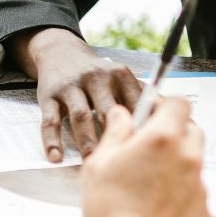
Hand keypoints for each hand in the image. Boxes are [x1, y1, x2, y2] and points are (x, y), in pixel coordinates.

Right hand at [12, 27, 143, 161]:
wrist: (60, 52)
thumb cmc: (97, 75)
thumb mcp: (119, 78)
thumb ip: (138, 99)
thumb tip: (167, 125)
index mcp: (119, 75)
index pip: (135, 103)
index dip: (142, 127)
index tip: (148, 150)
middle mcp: (96, 77)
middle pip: (109, 110)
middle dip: (116, 137)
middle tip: (123, 164)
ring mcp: (71, 85)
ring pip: (80, 117)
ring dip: (87, 142)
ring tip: (91, 164)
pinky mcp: (48, 95)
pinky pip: (50, 121)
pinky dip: (52, 141)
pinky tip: (55, 157)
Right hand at [80, 97, 208, 216]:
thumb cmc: (111, 211)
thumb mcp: (100, 163)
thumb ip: (116, 133)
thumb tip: (121, 116)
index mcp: (163, 138)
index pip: (179, 103)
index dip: (164, 106)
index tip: (151, 115)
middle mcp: (188, 157)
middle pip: (192, 130)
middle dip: (174, 134)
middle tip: (148, 150)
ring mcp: (200, 186)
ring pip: (194, 163)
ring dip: (177, 165)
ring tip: (148, 185)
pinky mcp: (204, 211)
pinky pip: (196, 193)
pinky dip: (181, 194)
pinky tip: (157, 207)